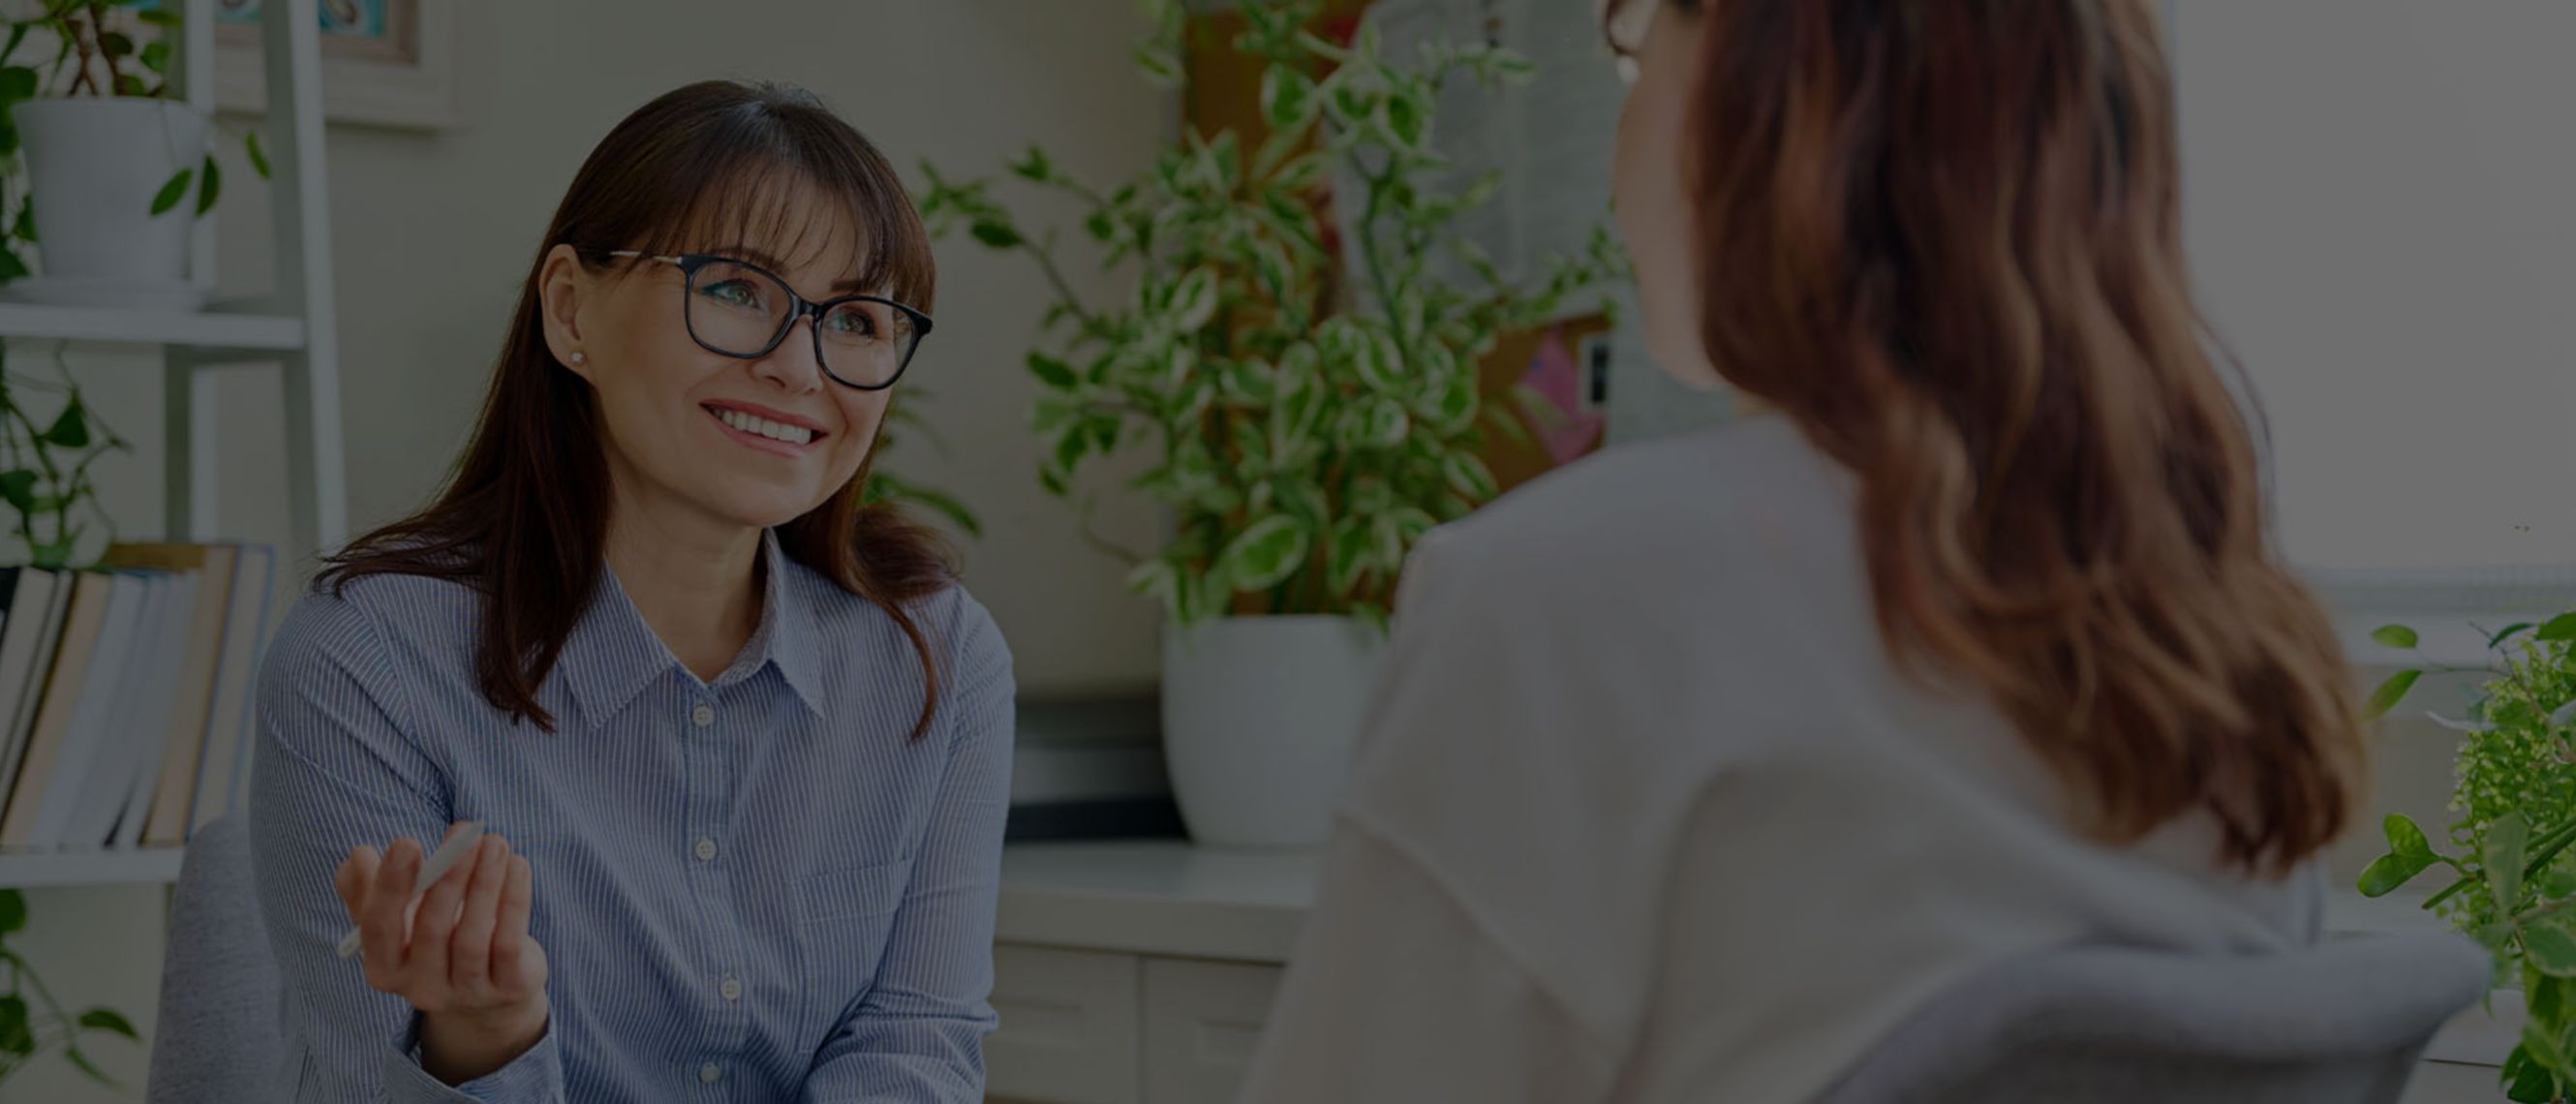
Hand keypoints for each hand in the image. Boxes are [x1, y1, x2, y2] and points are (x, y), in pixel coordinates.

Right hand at [335, 824, 548, 1083]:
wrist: (489, 987)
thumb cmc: (434, 938)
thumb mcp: (397, 917)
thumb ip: (368, 887)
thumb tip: (358, 856)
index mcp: (385, 969)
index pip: (378, 929)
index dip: (390, 886)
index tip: (407, 842)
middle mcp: (421, 988)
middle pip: (431, 931)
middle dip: (448, 876)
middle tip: (464, 834)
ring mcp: (467, 993)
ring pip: (472, 936)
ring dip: (484, 882)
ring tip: (494, 842)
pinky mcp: (508, 989)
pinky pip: (508, 942)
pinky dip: (514, 900)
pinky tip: (518, 866)